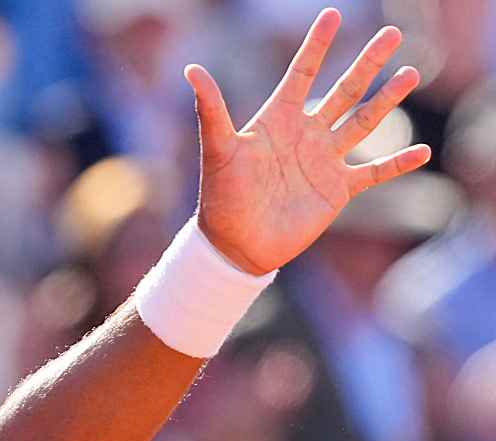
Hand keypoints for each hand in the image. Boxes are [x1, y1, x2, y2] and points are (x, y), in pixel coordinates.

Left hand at [187, 8, 430, 274]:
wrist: (236, 245)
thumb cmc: (222, 197)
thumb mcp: (219, 150)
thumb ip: (211, 110)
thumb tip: (190, 70)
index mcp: (278, 120)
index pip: (302, 73)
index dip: (316, 46)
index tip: (332, 15)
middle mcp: (306, 134)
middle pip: (344, 90)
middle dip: (367, 63)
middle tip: (392, 34)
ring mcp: (324, 160)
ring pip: (364, 122)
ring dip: (388, 100)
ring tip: (410, 73)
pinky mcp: (337, 190)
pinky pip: (374, 172)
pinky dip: (398, 163)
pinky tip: (423, 151)